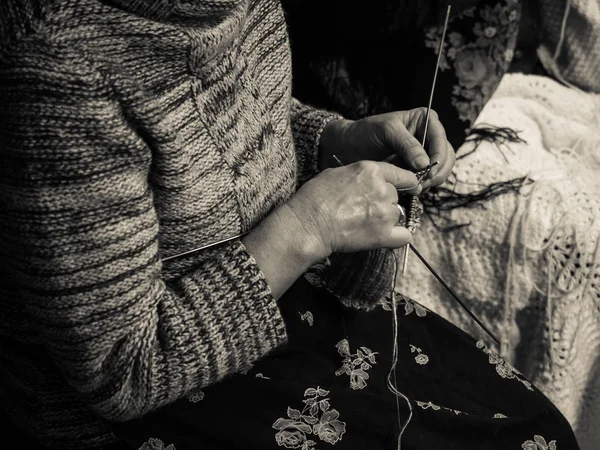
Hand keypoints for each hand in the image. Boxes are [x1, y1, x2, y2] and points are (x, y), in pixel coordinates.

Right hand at [286, 160, 419, 258]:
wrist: (307, 224)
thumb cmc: (314, 198)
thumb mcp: (335, 173)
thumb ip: (359, 174)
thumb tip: (367, 179)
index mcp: (371, 170)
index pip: (402, 174)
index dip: (405, 182)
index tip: (405, 187)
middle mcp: (382, 189)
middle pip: (395, 196)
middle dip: (384, 201)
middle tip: (363, 209)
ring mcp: (384, 213)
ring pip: (397, 214)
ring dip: (386, 218)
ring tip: (364, 223)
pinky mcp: (383, 235)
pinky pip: (404, 236)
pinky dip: (398, 237)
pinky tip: (386, 236)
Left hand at [319, 108, 454, 189]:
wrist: (349, 147)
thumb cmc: (365, 132)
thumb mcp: (386, 131)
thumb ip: (406, 144)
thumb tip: (425, 163)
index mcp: (424, 120)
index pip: (440, 138)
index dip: (439, 155)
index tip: (430, 170)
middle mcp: (427, 136)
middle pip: (446, 156)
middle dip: (438, 171)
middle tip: (425, 182)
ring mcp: (423, 154)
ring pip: (440, 170)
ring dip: (432, 180)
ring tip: (417, 186)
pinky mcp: (416, 169)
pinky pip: (427, 179)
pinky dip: (423, 185)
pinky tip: (412, 188)